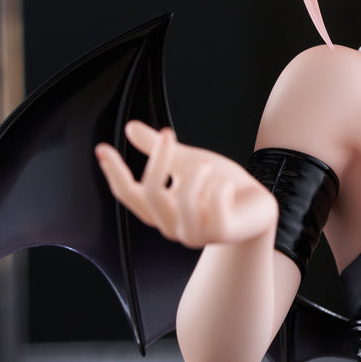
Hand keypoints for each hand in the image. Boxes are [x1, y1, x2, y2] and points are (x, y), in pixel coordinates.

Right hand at [95, 121, 278, 248]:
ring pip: (183, 202)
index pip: (128, 194)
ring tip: (206, 164)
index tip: (102, 148)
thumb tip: (130, 128)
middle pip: (151, 195)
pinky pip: (216, 209)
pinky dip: (220, 189)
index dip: (114, 172)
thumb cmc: (220, 186)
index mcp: (160, 210)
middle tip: (167, 135)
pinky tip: (227, 184)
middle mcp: (172, 226)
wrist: (258, 208)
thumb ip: (159, 150)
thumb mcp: (187, 161)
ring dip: (194, 177)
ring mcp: (197, 234)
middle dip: (157, 161)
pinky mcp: (223, 233)